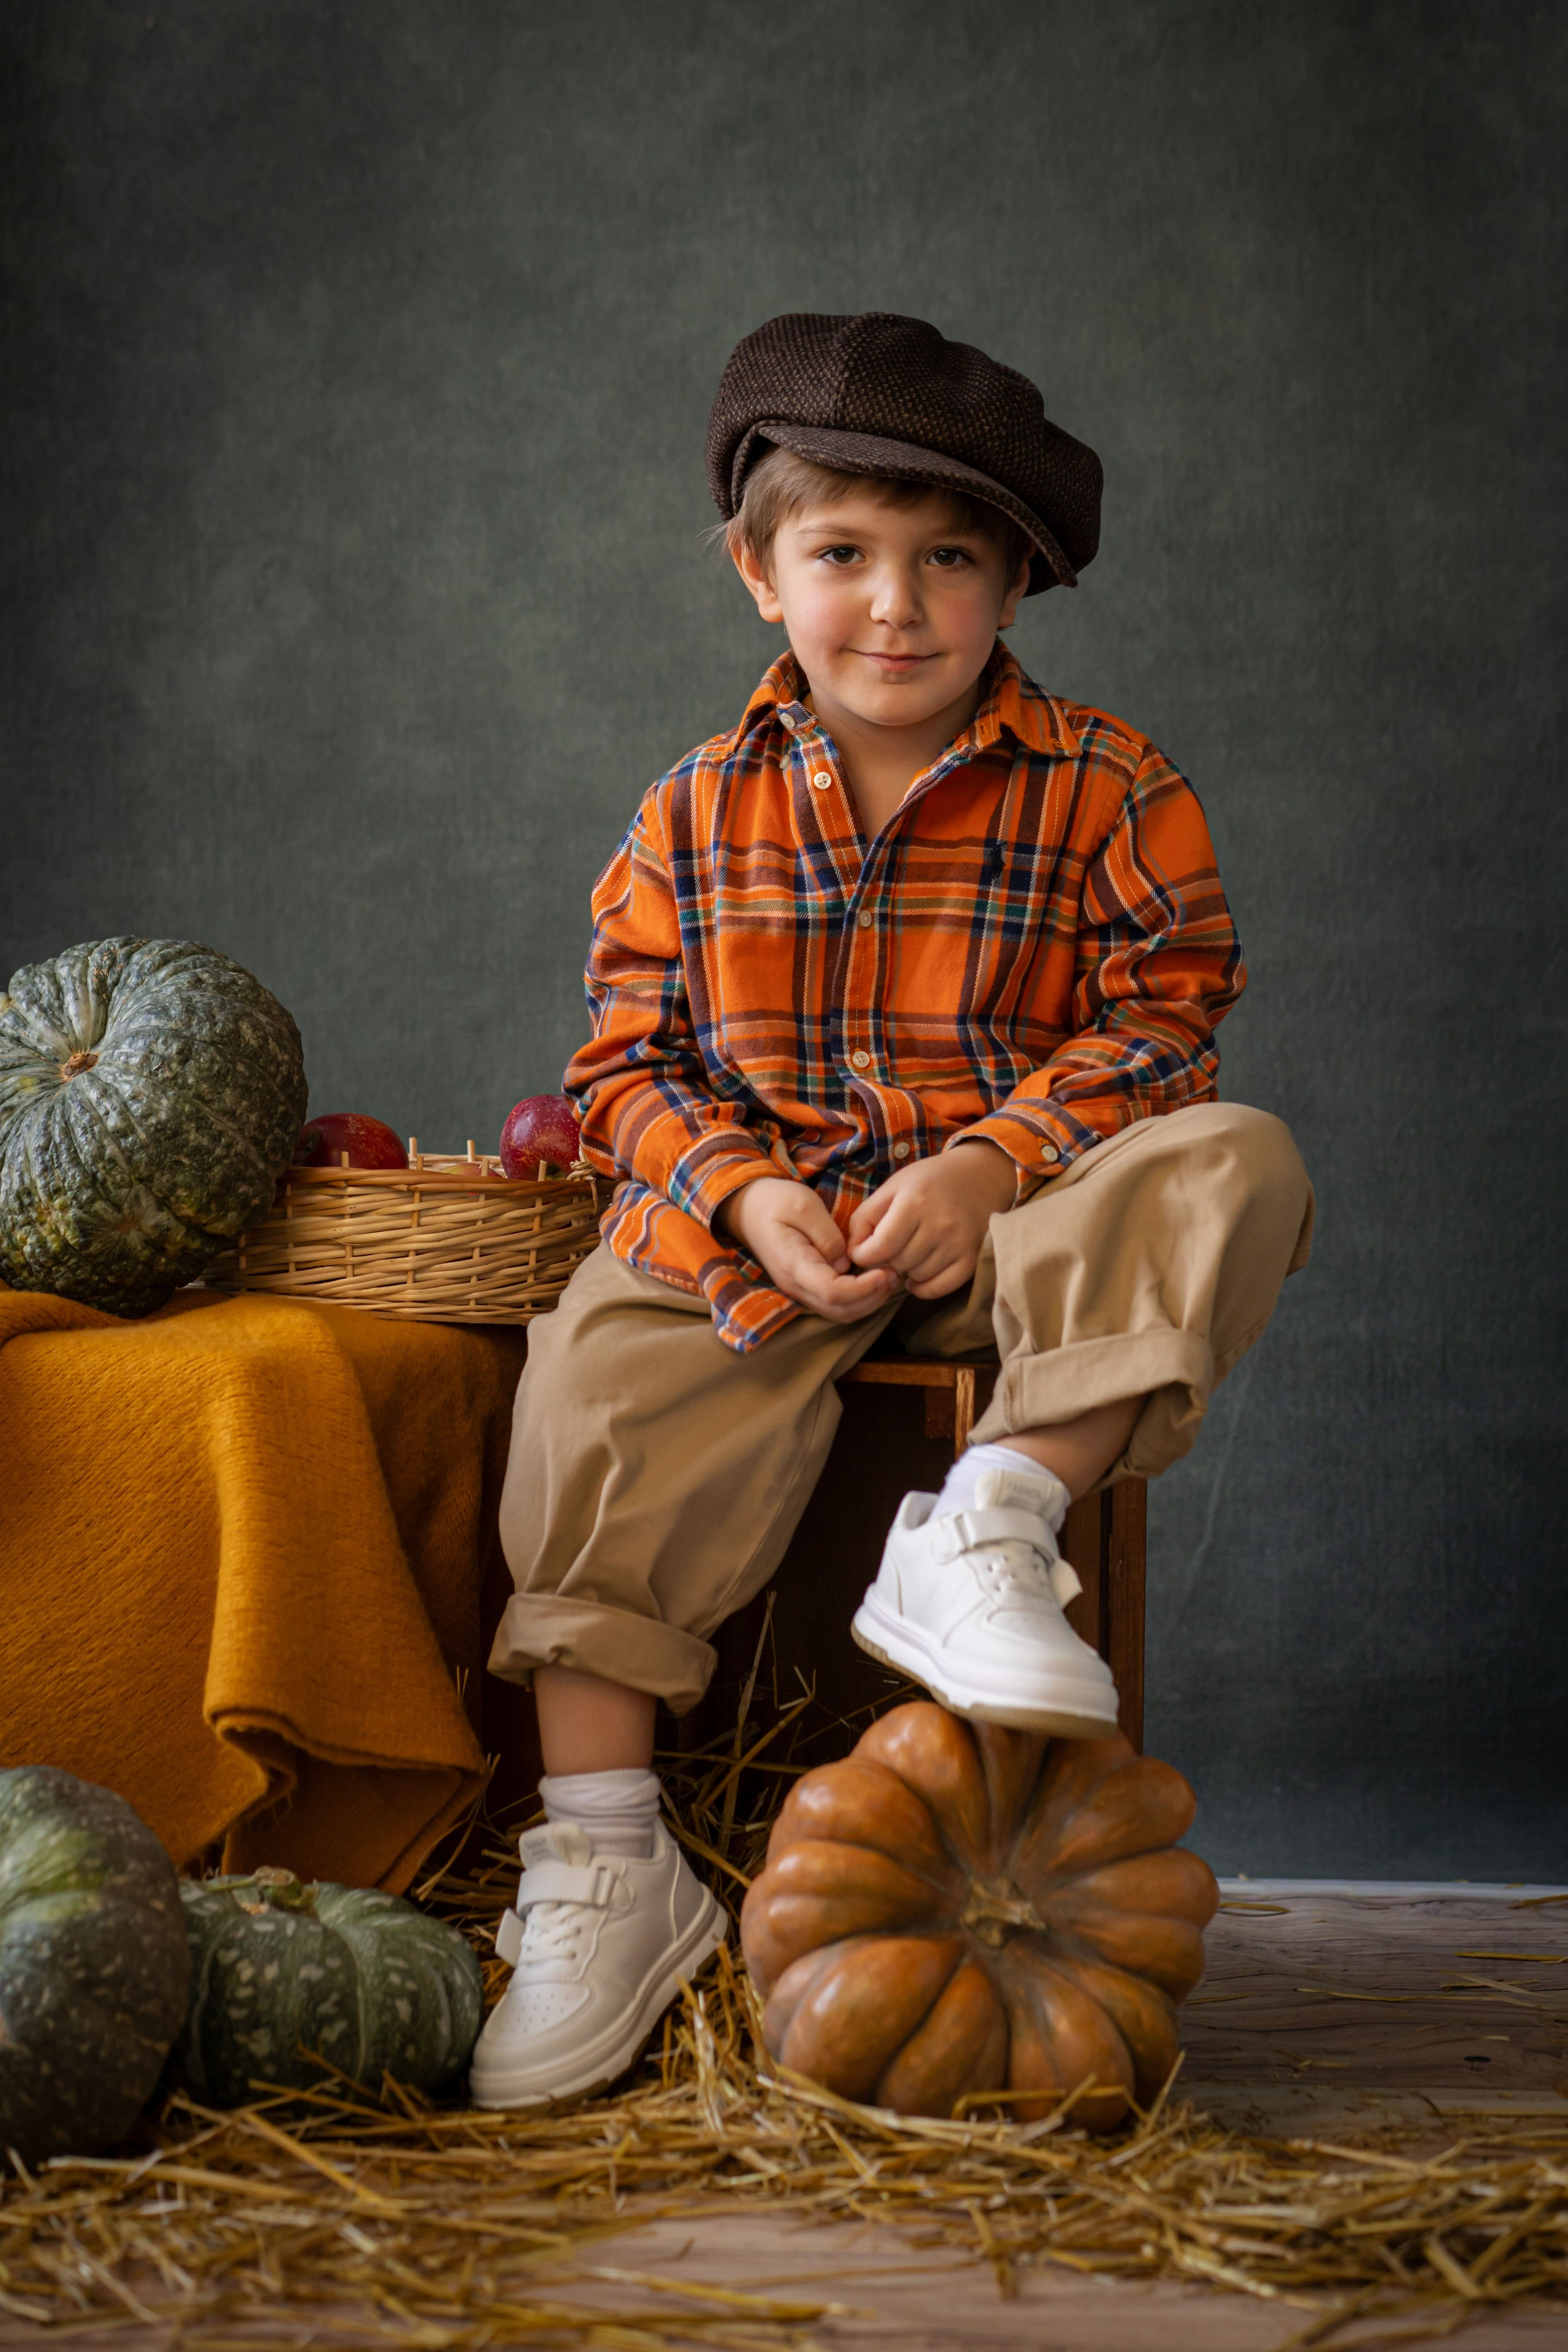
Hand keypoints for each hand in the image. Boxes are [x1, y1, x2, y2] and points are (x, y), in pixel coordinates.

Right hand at [715, 1177, 900, 1323]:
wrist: (748, 1209)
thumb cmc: (775, 1201)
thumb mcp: (804, 1205)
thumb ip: (828, 1236)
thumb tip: (845, 1263)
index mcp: (793, 1264)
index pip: (833, 1292)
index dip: (864, 1288)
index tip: (886, 1270)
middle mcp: (795, 1285)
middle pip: (840, 1310)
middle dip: (872, 1298)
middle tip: (894, 1273)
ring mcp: (799, 1290)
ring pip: (839, 1313)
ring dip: (868, 1302)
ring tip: (888, 1277)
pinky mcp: (805, 1287)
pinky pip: (835, 1305)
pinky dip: (858, 1300)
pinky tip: (872, 1280)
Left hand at [846, 1139, 1016, 1299]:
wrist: (979, 1177)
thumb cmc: (929, 1181)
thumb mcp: (892, 1187)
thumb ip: (865, 1217)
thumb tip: (853, 1252)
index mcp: (915, 1202)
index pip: (880, 1247)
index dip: (864, 1255)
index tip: (864, 1251)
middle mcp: (940, 1224)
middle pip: (897, 1263)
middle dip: (887, 1259)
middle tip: (892, 1245)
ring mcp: (958, 1243)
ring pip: (916, 1276)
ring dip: (907, 1270)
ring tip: (910, 1251)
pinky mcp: (971, 1258)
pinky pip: (939, 1288)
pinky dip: (924, 1287)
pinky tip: (919, 1274)